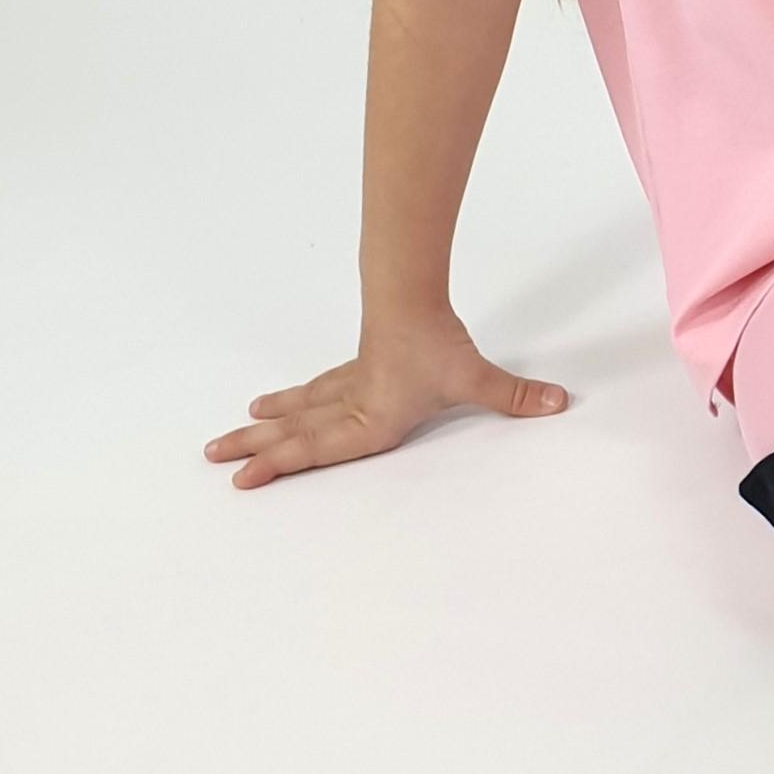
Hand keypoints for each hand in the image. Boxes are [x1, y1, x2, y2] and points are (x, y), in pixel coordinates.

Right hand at [204, 312, 568, 489]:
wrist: (413, 297)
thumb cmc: (435, 344)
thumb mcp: (475, 378)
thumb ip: (514, 397)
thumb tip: (559, 404)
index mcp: (369, 420)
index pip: (319, 448)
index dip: (282, 463)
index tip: (244, 476)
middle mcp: (349, 406)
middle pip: (294, 431)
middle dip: (256, 448)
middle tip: (214, 458)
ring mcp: (345, 386)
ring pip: (296, 410)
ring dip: (263, 426)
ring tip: (227, 438)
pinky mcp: (350, 369)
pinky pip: (310, 391)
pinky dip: (288, 402)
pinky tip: (270, 404)